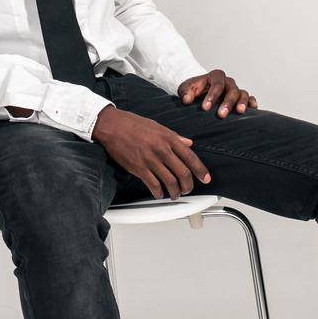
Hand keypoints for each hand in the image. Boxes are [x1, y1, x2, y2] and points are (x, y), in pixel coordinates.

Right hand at [91, 106, 210, 199]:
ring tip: (175, 194)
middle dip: (188, 185)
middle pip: (183, 173)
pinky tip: (160, 193)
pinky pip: (154, 185)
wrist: (112, 126)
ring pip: (170, 182)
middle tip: (188, 189)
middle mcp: (162, 149)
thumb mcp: (158, 126)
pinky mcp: (139, 168)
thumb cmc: (133, 124)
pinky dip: (159, 192)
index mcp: (168, 138)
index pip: (190, 157)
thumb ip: (175, 137)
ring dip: (175, 192)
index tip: (205, 178)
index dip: (200, 170)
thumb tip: (188, 144)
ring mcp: (150, 160)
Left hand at [178, 69, 256, 117]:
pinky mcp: (241, 98)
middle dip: (227, 102)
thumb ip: (185, 92)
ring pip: (242, 93)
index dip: (212, 96)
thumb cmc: (193, 89)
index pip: (216, 84)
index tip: (205, 107)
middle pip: (231, 90)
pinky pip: (250, 98)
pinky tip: (252, 109)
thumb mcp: (185, 88)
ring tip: (239, 112)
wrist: (199, 92)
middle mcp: (228, 82)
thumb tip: (187, 99)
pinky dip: (252, 103)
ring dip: (241, 103)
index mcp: (215, 76)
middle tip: (221, 115)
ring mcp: (236, 90)